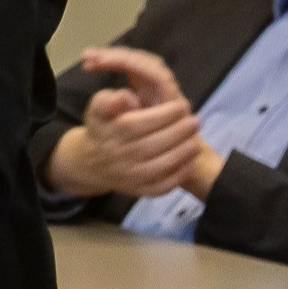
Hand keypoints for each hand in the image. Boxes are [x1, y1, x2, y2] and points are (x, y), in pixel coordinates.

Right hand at [41, 45, 206, 199]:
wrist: (91, 162)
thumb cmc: (103, 128)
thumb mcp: (98, 107)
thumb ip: (110, 99)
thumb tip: (129, 97)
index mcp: (112, 133)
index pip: (139, 124)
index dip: (164, 115)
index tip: (181, 106)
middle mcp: (120, 156)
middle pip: (153, 145)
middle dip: (179, 133)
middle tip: (195, 122)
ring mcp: (129, 176)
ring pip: (160, 167)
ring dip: (183, 154)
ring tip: (196, 142)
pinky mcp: (138, 191)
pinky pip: (161, 187)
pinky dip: (178, 176)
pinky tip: (189, 162)